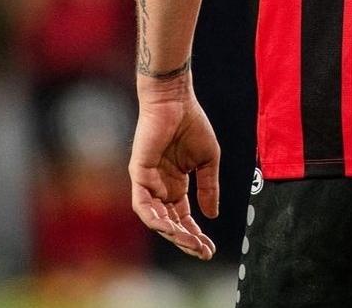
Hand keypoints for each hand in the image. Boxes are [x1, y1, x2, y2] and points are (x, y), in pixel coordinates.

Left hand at [129, 80, 220, 259]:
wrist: (176, 100)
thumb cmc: (191, 124)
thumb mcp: (208, 161)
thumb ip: (209, 188)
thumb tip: (212, 216)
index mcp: (176, 185)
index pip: (183, 218)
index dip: (195, 234)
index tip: (209, 248)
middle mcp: (160, 188)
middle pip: (170, 223)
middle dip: (185, 239)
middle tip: (201, 251)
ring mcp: (148, 182)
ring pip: (155, 218)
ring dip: (171, 232)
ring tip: (188, 241)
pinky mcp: (138, 173)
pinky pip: (142, 203)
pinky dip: (154, 216)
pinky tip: (169, 225)